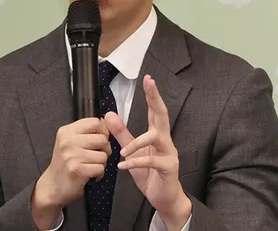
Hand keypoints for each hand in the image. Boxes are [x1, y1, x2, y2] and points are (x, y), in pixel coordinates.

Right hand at [34, 117, 111, 208]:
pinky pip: (100, 168)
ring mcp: (71, 155)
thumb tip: (106, 123)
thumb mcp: (70, 142)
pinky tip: (90, 174)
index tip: (101, 140)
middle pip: (102, 139)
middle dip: (105, 149)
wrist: (53, 186)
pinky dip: (99, 174)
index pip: (95, 122)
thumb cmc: (65, 164)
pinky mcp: (77, 170)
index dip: (104, 131)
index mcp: (66, 131)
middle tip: (97, 156)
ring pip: (103, 155)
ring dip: (102, 163)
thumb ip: (85, 132)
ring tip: (91, 166)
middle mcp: (68, 141)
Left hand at [104, 75, 190, 218]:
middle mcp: (165, 140)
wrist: (164, 198)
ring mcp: (169, 153)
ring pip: (155, 138)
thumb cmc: (150, 174)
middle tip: (150, 84)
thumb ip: (122, 134)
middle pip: (162, 115)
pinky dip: (135, 162)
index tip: (148, 78)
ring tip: (122, 151)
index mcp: (157, 135)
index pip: (155, 110)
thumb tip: (109, 114)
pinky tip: (123, 165)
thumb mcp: (132, 152)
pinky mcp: (168, 167)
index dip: (152, 94)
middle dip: (155, 98)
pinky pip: (152, 161)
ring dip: (137, 142)